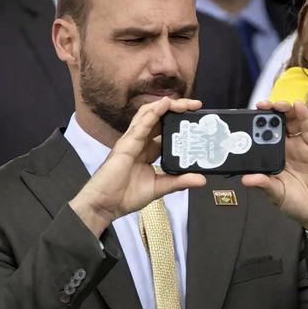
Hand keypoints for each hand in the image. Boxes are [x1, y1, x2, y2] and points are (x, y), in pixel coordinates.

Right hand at [69, 97, 206, 236]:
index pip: (166, 129)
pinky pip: (140, 125)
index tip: (198, 118)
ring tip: (185, 103)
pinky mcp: (126, 144)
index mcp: (149, 150)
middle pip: (159, 117)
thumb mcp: (160, 187)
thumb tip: (202, 179)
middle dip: (177, 108)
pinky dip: (153, 113)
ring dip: (167, 106)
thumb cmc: (127, 195)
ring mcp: (132, 141)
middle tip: (196, 105)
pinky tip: (164, 105)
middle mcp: (142, 141)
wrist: (106, 205)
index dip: (180, 121)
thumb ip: (180, 181)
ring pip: (149, 115)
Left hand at [242, 100, 307, 230]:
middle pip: (275, 125)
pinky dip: (303, 115)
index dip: (254, 128)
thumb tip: (246, 179)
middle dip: (268, 113)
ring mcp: (300, 145)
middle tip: (260, 106)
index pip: (261, 138)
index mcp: (272, 158)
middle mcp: (285, 149)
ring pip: (291, 122)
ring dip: (284, 110)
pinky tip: (298, 106)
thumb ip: (264, 185)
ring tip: (277, 105)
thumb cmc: (297, 204)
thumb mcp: (277, 195)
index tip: (245, 120)